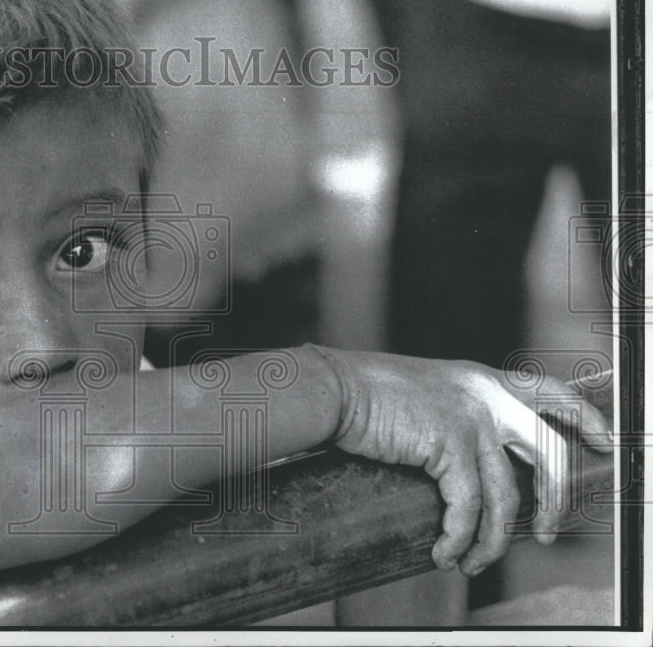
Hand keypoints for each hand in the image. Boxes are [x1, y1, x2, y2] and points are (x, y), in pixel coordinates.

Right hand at [324, 351, 613, 575]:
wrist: (335, 389)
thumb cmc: (367, 393)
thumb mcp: (426, 393)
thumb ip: (454, 412)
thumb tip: (468, 461)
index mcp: (481, 380)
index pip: (550, 392)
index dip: (584, 417)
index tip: (606, 440)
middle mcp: (486, 396)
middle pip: (548, 455)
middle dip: (555, 502)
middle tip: (548, 533)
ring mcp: (472, 419)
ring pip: (508, 496)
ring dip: (494, 539)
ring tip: (473, 561)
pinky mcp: (449, 444)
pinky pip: (468, 508)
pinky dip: (459, 538)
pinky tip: (444, 552)